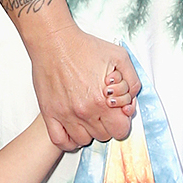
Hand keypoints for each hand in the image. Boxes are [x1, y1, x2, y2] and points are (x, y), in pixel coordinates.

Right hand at [28, 27, 138, 150]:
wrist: (54, 41)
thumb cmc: (84, 47)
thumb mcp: (120, 57)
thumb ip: (133, 81)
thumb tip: (130, 101)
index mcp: (103, 100)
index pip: (120, 130)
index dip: (121, 121)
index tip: (117, 112)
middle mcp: (84, 111)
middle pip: (103, 135)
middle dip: (106, 124)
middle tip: (102, 109)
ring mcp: (65, 115)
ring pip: (84, 140)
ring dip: (89, 131)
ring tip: (87, 116)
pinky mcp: (49, 113)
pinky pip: (60, 141)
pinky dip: (69, 140)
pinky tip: (73, 128)